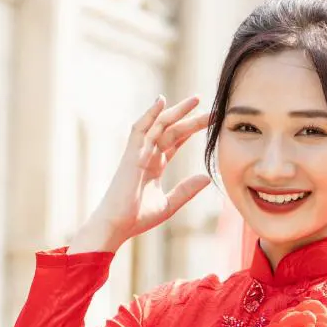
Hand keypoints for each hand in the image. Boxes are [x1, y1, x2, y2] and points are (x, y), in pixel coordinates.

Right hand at [68, 95, 211, 254]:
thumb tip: (207, 177)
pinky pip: (139, 129)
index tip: (208, 121)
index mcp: (155, 165)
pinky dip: (149, 115)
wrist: (117, 226)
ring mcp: (138, 153)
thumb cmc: (137, 218)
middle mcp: (147, 154)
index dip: (190, 130)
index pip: (175, 141)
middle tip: (209, 107)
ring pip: (159, 126)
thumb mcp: (169, 204)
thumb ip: (186, 190)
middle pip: (172, 130)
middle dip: (190, 118)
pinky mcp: (130, 155)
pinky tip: (162, 102)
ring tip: (196, 100)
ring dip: (177, 111)